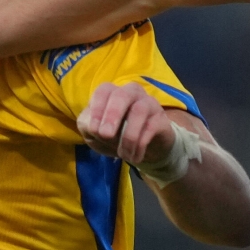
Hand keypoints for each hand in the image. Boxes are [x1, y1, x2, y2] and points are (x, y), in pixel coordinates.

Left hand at [78, 80, 199, 181]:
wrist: (142, 150)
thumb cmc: (115, 137)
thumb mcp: (96, 135)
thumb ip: (88, 127)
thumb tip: (93, 125)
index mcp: (112, 93)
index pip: (104, 91)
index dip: (97, 109)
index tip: (94, 131)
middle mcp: (131, 93)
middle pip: (122, 94)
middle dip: (112, 115)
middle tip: (106, 135)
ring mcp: (148, 103)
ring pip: (139, 110)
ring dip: (128, 136)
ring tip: (123, 155)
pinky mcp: (161, 118)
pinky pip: (151, 127)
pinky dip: (140, 145)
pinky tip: (135, 158)